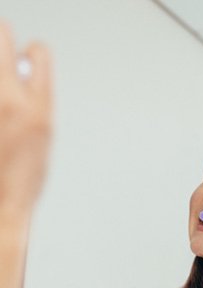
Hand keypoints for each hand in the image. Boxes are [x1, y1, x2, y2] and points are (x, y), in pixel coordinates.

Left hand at [0, 22, 51, 214]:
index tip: (24, 61)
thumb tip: (23, 78)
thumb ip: (34, 101)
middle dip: (2, 44)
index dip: (30, 54)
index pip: (37, 51)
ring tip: (0, 101)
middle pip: (0, 35)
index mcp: (38, 106)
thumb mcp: (42, 136)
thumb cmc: (20, 179)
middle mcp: (9, 99)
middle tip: (3, 63)